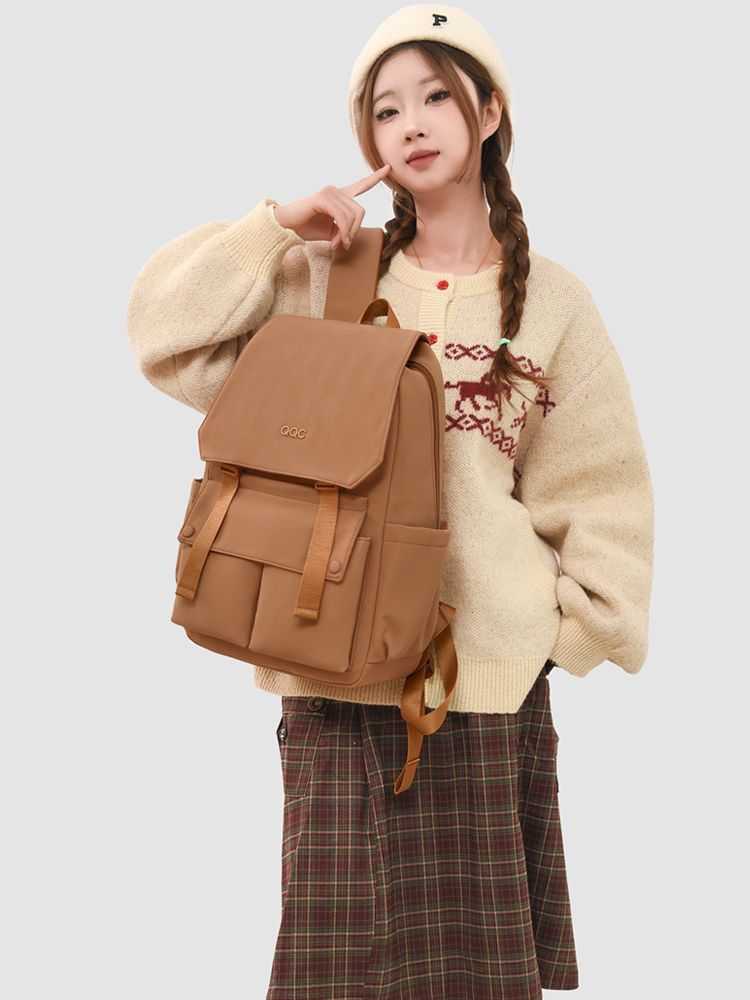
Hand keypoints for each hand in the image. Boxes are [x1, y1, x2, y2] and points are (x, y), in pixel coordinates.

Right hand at [273, 164, 391, 249]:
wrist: (287, 225)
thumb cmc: (306, 227)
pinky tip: (335, 241)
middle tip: (344, 244)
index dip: (375, 177)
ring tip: (336, 244)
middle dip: (354, 231)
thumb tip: (350, 239)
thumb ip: (344, 232)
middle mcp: (336, 190)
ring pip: (352, 216)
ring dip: (347, 235)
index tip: (389, 168)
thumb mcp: (331, 232)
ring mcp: (329, 192)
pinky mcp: (322, 198)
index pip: (362, 185)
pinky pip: (342, 217)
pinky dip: (341, 232)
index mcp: (340, 196)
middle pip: (360, 211)